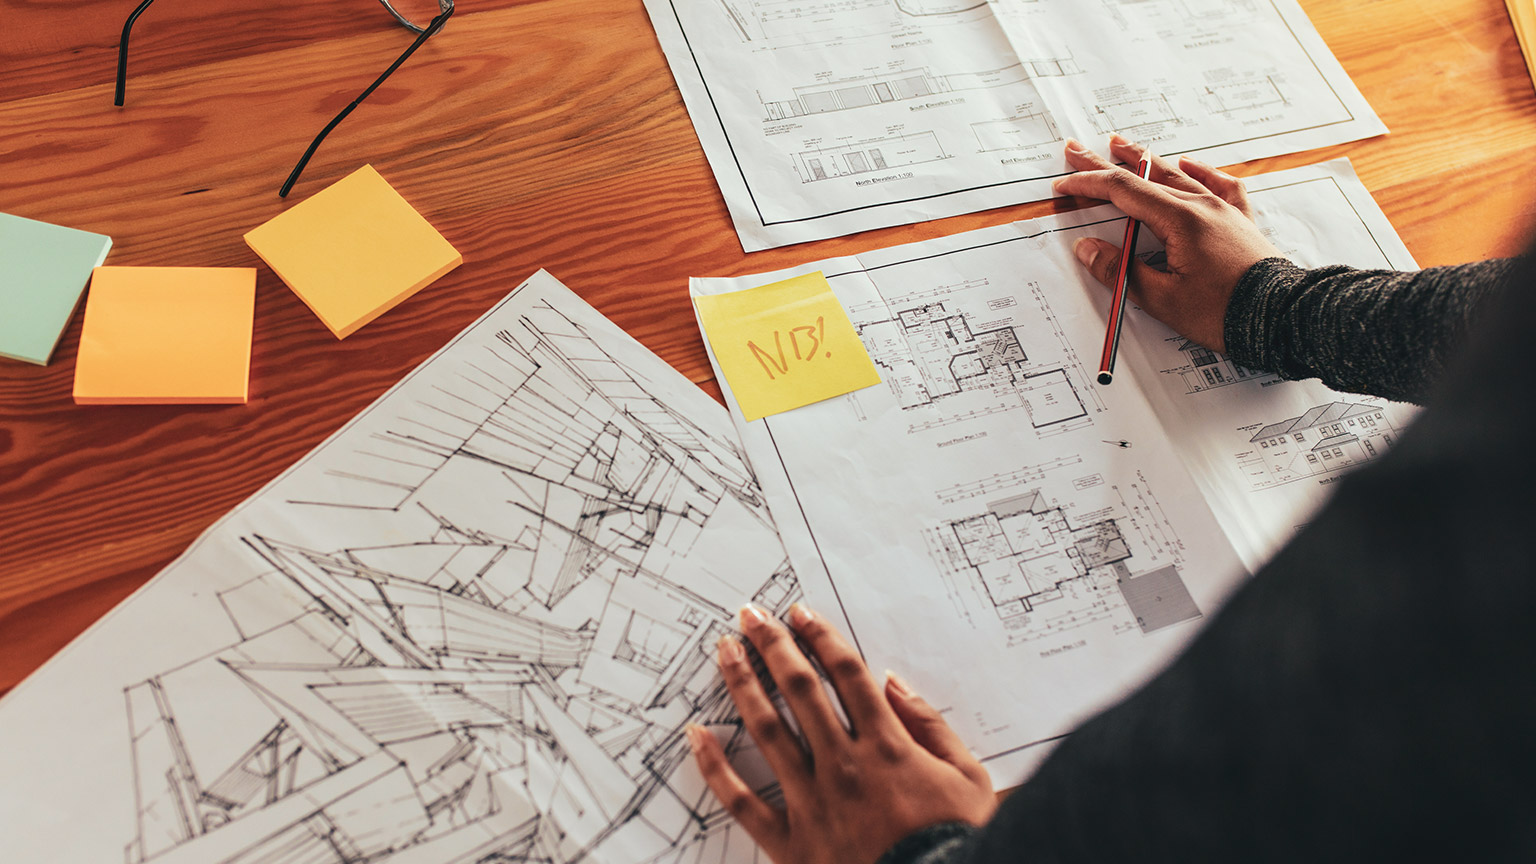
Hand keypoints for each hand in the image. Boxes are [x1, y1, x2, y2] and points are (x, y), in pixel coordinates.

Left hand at [688, 603, 995, 863]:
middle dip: (773, 646)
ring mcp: (813, 803)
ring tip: (724, 652)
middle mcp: (844, 765)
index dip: (821, 638)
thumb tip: (893, 683)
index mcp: (888, 746)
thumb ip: (931, 726)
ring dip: (743, 686)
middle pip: (800, 691)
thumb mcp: (967, 778)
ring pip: (768, 732)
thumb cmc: (958, 841)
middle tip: (751, 616)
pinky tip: (697, 735)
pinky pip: (742, 802)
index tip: (799, 614)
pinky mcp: (790, 843)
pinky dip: (715, 768)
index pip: (847, 675)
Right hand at [1052, 136, 1281, 352]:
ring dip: (1145, 160)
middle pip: (1145, 175)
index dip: (1088, 185)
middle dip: (1107, 162)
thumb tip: (1087, 248)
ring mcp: (1223, 210)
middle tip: (1078, 149)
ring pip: (1177, 175)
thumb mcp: (1162, 299)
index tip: (1064, 186)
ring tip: (1123, 144)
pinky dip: (1200, 172)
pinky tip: (1190, 164)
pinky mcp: (1240, 222)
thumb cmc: (1224, 313)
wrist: (1282, 317)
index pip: (1122, 192)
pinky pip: (1219, 185)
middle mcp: (1201, 205)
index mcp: (1180, 221)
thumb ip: (1120, 271)